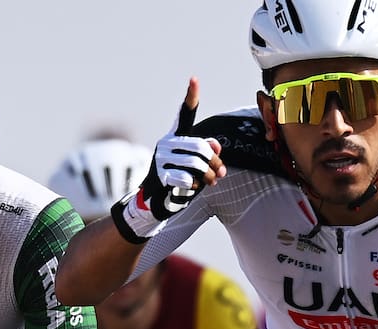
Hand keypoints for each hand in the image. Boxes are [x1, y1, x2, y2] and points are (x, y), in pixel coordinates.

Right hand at [111, 77, 224, 241]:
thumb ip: (210, 153)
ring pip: (196, 163)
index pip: (185, 114)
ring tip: (211, 182)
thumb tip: (216, 148)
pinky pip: (185, 177)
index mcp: (177, 136)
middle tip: (220, 174)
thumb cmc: (180, 178)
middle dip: (214, 162)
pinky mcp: (159, 174)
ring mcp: (161, 157)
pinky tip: (192, 187)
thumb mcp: (198, 165)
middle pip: (200, 147)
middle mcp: (167, 142)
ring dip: (208, 176)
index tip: (194, 79)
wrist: (157, 200)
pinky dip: (194, 185)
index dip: (191, 96)